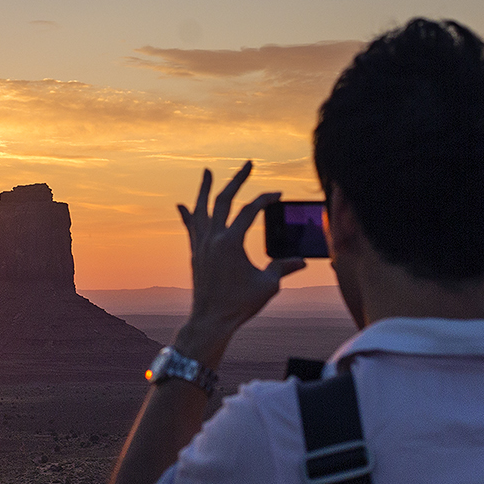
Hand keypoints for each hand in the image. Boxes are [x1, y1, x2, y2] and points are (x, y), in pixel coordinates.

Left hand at [174, 162, 305, 363]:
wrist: (211, 320)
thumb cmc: (239, 304)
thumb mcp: (267, 285)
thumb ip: (283, 267)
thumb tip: (301, 261)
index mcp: (230, 242)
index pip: (251, 211)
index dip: (266, 200)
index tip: (278, 194)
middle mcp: (212, 238)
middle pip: (223, 200)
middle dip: (237, 180)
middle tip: (248, 164)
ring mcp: (201, 244)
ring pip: (201, 209)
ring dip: (205, 189)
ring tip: (206, 172)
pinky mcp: (195, 253)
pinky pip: (190, 227)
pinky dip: (188, 214)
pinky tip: (182, 205)